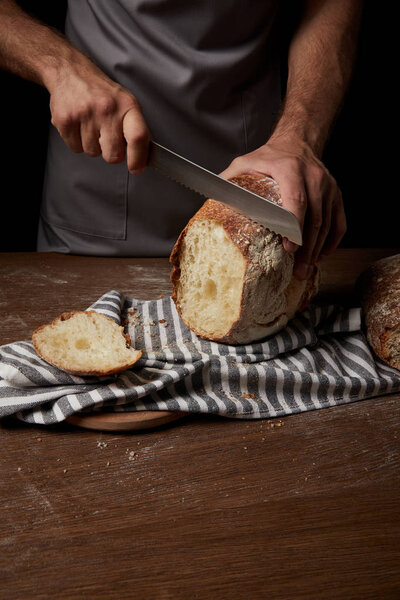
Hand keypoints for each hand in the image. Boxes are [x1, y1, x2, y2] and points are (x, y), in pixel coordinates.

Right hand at [48, 56, 149, 173]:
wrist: (70, 72)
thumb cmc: (102, 92)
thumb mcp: (126, 104)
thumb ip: (136, 130)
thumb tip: (143, 159)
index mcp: (127, 106)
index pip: (137, 137)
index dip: (138, 158)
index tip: (136, 168)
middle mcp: (107, 109)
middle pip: (113, 155)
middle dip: (111, 153)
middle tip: (107, 138)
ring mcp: (84, 114)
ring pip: (92, 153)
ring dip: (92, 145)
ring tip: (91, 125)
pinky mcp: (65, 119)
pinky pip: (75, 148)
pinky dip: (77, 141)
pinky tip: (79, 125)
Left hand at [219, 134, 345, 279]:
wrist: (297, 142)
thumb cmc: (269, 156)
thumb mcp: (245, 162)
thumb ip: (230, 178)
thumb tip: (211, 198)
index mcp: (291, 169)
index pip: (297, 201)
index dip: (294, 227)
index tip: (289, 247)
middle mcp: (314, 177)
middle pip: (315, 218)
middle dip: (307, 247)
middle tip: (298, 269)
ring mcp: (329, 187)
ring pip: (327, 223)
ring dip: (318, 249)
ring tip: (306, 268)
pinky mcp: (336, 195)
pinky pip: (339, 222)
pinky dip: (332, 241)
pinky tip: (321, 255)